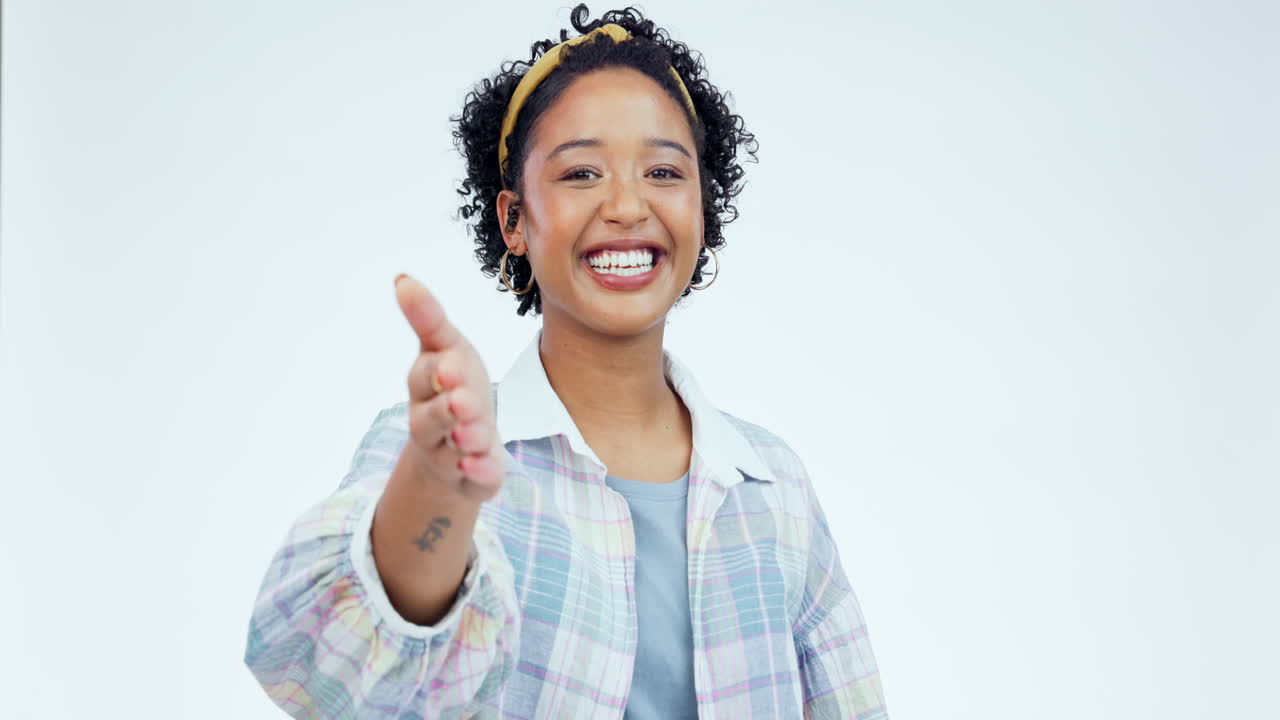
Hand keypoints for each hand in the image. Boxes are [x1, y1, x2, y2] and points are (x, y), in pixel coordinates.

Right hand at [393, 273, 504, 503]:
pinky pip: (473, 479)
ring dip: (465, 439)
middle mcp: (429, 420)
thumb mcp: (447, 348)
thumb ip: (428, 318)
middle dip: (448, 409)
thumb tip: (402, 279)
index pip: (426, 376)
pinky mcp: (469, 477)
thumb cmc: (456, 385)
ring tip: (477, 433)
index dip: (438, 373)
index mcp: (426, 385)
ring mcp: (447, 452)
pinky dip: (479, 475)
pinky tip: (485, 467)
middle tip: (465, 401)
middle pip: (433, 416)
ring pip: (451, 449)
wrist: (463, 442)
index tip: (451, 367)